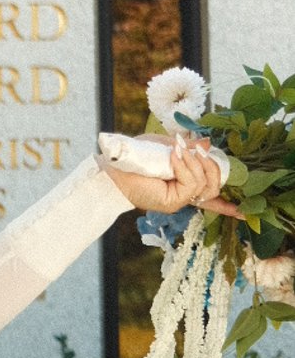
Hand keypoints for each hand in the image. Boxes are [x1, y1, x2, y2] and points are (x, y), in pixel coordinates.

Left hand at [106, 133, 239, 218]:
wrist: (113, 166)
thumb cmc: (136, 156)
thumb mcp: (165, 145)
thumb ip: (187, 147)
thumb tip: (208, 143)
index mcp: (184, 183)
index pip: (210, 197)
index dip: (227, 206)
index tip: (244, 214)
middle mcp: (184, 195)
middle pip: (214, 186)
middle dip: (211, 165)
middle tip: (195, 149)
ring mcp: (179, 200)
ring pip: (204, 184)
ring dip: (195, 163)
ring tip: (178, 151)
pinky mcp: (172, 202)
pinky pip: (190, 184)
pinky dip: (185, 167)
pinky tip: (175, 156)